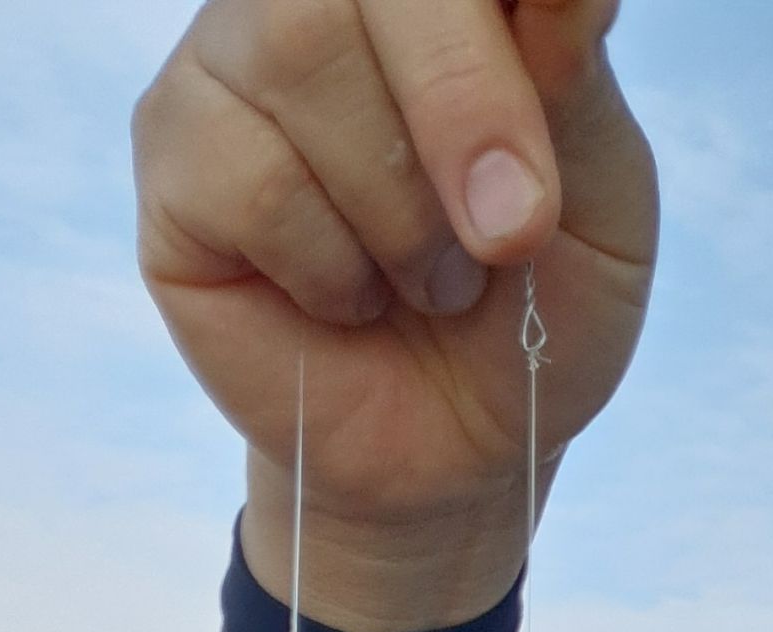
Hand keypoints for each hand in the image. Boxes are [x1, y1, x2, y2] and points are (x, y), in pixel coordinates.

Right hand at [135, 0, 657, 629]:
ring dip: (396, 207)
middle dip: (459, 103)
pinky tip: (348, 296)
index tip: (554, 114)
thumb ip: (574, 80)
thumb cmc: (535, 309)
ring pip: (295, 56)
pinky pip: (246, 175)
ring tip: (431, 280)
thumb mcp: (598, 204)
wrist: (458, 449)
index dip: (483, 39)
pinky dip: (327, 264)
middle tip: (512, 232)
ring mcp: (234, 61)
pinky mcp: (174, 153)